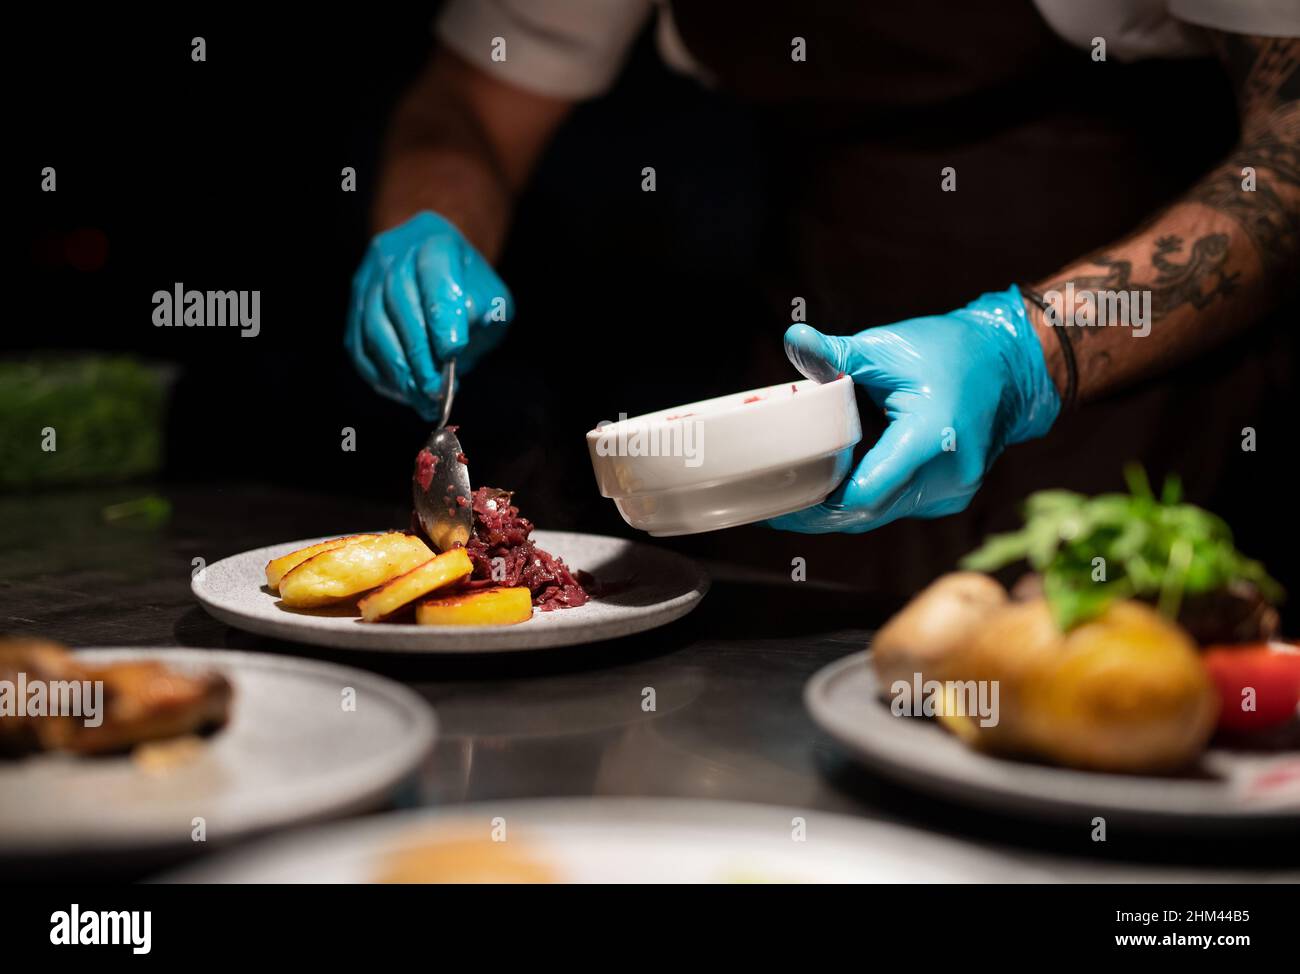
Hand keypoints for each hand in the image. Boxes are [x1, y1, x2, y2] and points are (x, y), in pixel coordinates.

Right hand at [345, 211, 512, 420]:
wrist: (438, 269)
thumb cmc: (471, 290)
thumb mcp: (493, 297)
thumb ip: (483, 316)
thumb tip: (453, 350)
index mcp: (436, 242)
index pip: (435, 275)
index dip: (442, 315)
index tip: (452, 353)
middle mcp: (394, 255)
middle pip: (399, 304)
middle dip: (419, 354)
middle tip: (436, 390)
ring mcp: (368, 280)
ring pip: (374, 327)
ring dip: (399, 370)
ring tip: (422, 399)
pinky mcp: (354, 307)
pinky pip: (359, 344)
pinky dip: (380, 373)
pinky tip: (403, 392)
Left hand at [769, 285, 1059, 533]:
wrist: (1011, 364)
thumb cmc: (950, 351)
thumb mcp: (888, 347)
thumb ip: (838, 354)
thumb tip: (793, 339)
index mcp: (931, 437)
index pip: (864, 492)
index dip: (819, 505)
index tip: (783, 502)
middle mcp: (948, 474)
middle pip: (869, 512)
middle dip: (821, 515)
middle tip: (776, 507)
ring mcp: (953, 490)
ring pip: (883, 515)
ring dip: (842, 510)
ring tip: (797, 499)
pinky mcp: (952, 495)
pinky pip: (899, 507)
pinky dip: (868, 500)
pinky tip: (837, 489)